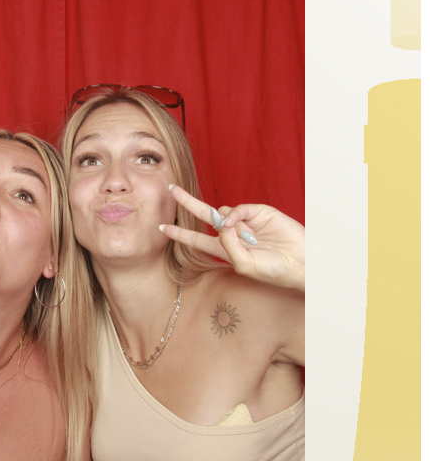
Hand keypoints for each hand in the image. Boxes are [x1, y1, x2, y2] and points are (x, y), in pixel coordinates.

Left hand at [162, 186, 304, 291]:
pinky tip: (236, 222)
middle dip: (187, 203)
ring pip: (223, 211)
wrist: (299, 262)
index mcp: (225, 250)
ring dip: (223, 221)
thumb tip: (221, 220)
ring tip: (242, 238)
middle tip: (171, 190)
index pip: (197, 239)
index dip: (180, 234)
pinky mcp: (259, 212)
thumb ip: (227, 245)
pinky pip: (239, 208)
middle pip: (204, 215)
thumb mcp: (243, 264)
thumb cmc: (272, 270)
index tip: (162, 228)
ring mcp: (246, 221)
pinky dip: (234, 214)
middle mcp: (232, 233)